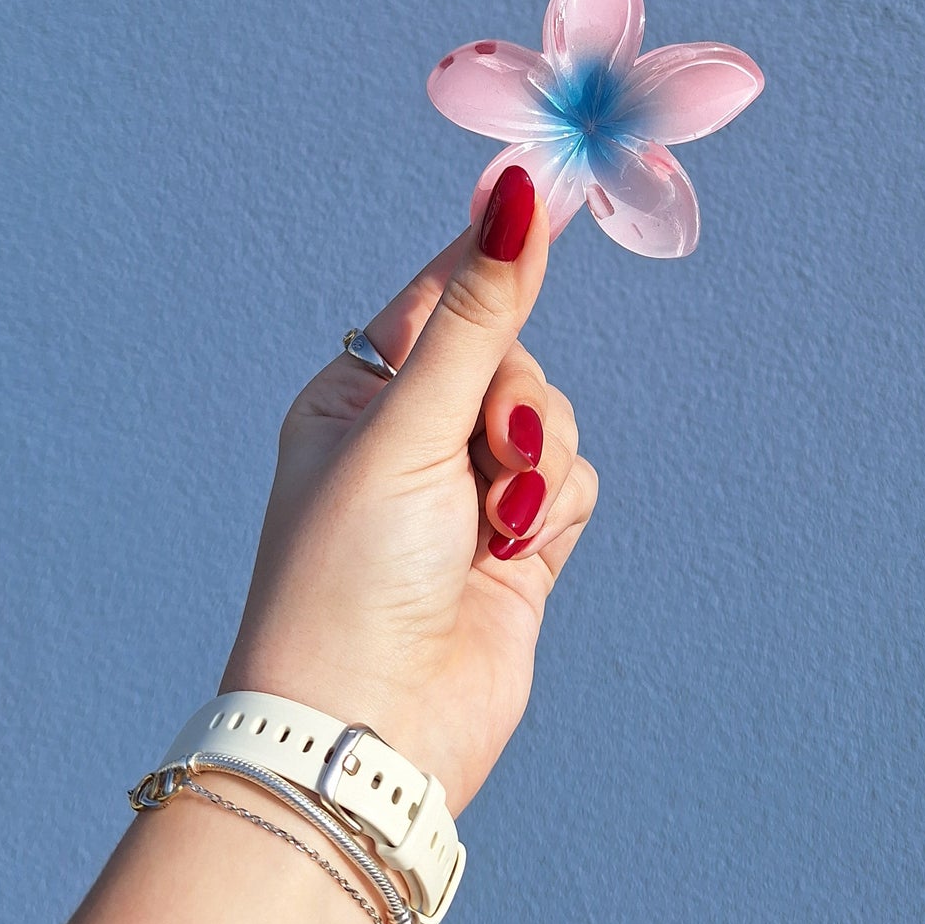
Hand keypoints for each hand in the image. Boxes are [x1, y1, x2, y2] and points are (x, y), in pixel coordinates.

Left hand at [219, 166, 598, 812]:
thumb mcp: (409, 425)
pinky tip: (515, 552)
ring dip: (537, 460)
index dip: (492, 253)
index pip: (440, 295)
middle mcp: (412, 434)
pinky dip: (554, 506)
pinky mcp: (519, 542)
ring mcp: (468, 490)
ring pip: (552, 418)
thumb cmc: (351, 571)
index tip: (547, 191)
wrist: (371, 732)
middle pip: (512, 358)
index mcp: (358, 394)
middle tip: (491, 447)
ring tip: (498, 519)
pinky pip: (573, 480)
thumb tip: (513, 193)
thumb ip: (479, 313)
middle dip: (515, 399)